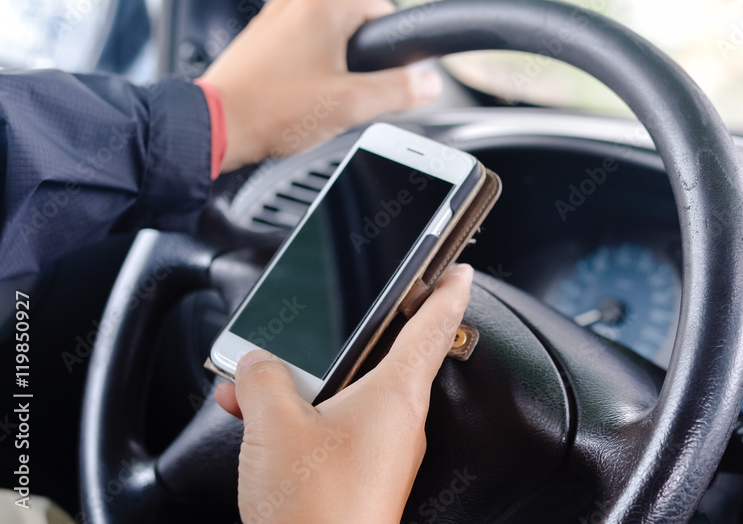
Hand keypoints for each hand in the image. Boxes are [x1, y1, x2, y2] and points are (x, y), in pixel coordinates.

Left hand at [201, 0, 441, 171]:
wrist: (213, 128)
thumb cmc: (274, 111)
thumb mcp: (352, 105)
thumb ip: (399, 91)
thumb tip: (430, 83)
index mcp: (322, 8)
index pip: (382, 12)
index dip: (396, 47)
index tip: (397, 74)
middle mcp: (295, 6)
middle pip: (353, 30)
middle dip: (362, 65)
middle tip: (354, 99)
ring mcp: (271, 24)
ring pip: (323, 43)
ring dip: (333, 71)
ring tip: (321, 105)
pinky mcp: (255, 45)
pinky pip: (296, 54)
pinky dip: (305, 76)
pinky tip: (297, 103)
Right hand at [215, 264, 473, 523]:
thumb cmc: (316, 508)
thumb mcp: (274, 424)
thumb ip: (263, 379)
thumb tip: (256, 364)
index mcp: (396, 396)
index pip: (431, 327)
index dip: (446, 291)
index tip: (461, 271)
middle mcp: (398, 423)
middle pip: (378, 361)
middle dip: (338, 344)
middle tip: (317, 327)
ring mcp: (381, 454)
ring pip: (345, 399)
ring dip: (302, 388)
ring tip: (254, 383)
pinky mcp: (359, 480)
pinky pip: (332, 432)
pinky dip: (298, 422)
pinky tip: (258, 424)